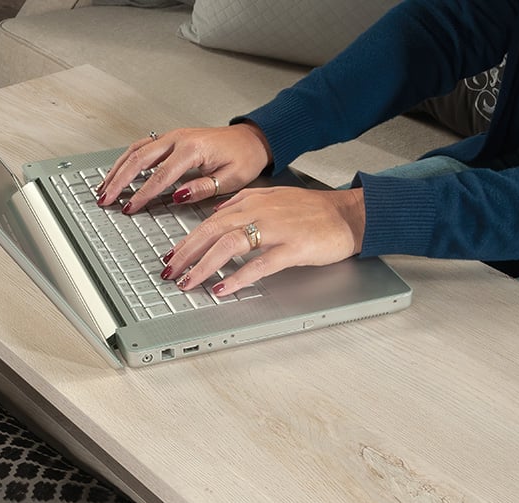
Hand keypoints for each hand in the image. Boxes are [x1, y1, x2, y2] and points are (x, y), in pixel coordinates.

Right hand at [97, 123, 271, 213]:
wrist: (251, 139)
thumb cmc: (244, 158)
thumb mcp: (231, 179)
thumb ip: (203, 188)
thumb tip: (177, 196)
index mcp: (193, 149)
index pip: (161, 176)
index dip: (142, 194)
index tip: (129, 207)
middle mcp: (179, 138)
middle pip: (139, 159)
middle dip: (119, 180)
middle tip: (105, 198)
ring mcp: (172, 136)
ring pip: (136, 150)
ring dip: (117, 169)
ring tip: (104, 187)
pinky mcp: (171, 138)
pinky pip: (142, 146)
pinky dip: (126, 159)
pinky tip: (117, 172)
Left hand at [161, 186, 366, 295]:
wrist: (348, 215)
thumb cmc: (312, 210)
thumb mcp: (273, 197)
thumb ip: (244, 202)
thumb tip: (217, 211)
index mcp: (252, 201)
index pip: (209, 220)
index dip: (186, 240)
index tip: (170, 256)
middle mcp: (259, 211)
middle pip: (212, 231)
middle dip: (186, 253)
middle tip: (169, 272)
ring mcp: (276, 229)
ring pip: (230, 245)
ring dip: (204, 265)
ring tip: (188, 282)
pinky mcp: (293, 248)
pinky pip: (259, 264)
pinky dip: (238, 277)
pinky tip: (223, 288)